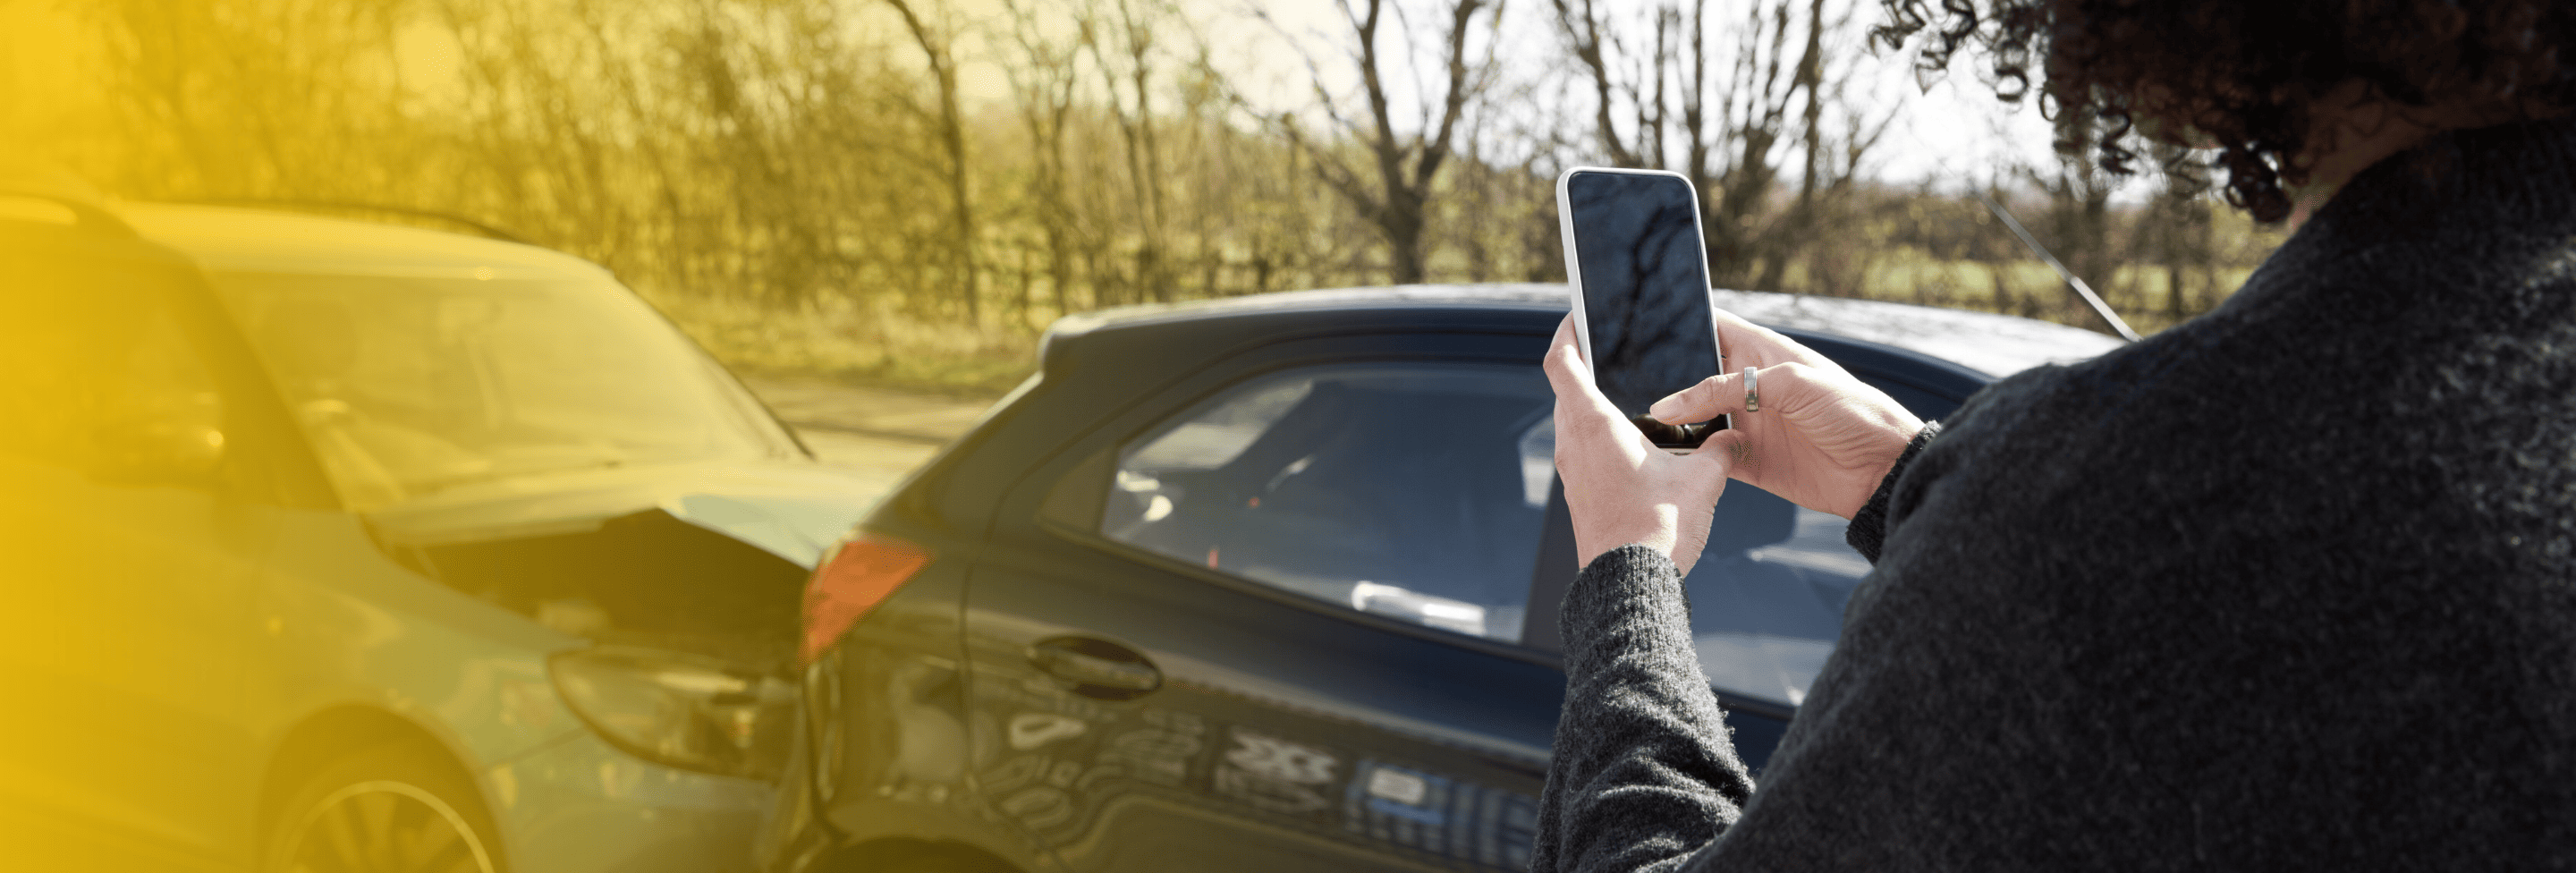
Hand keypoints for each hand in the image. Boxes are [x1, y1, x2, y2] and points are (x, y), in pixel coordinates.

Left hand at [1543, 315, 1735, 574]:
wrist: (1629, 586)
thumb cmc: (1658, 529)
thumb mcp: (1702, 480)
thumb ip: (1720, 449)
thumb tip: (1735, 436)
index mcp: (1593, 425)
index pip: (1562, 362)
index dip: (1566, 332)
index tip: (1577, 316)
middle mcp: (1572, 443)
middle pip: (1565, 389)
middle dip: (1586, 366)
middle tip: (1612, 350)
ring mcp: (1570, 472)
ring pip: (1571, 422)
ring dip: (1590, 404)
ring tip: (1627, 395)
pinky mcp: (1577, 495)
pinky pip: (1580, 451)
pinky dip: (1597, 435)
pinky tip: (1632, 444)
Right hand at [1650, 309, 1924, 519]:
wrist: (1883, 470)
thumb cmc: (1852, 411)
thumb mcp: (1791, 384)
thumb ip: (1728, 388)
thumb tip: (1669, 405)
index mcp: (1762, 354)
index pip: (1713, 329)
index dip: (1681, 324)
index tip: (1642, 323)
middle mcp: (1749, 388)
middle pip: (1692, 376)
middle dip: (1663, 377)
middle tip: (1625, 378)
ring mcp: (1746, 425)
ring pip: (1693, 419)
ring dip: (1670, 421)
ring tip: (1634, 418)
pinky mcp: (1747, 462)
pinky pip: (1706, 457)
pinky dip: (1686, 456)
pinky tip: (1663, 453)